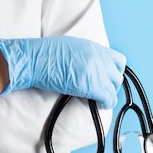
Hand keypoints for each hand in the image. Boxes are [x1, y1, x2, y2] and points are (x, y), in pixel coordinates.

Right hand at [0, 36, 125, 108]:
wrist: (33, 60)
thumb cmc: (45, 54)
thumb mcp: (72, 47)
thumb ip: (87, 56)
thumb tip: (90, 66)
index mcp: (95, 48)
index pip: (119, 61)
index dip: (114, 72)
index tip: (108, 78)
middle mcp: (99, 59)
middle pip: (117, 77)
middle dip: (111, 85)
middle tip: (101, 91)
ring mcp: (97, 72)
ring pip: (114, 89)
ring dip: (107, 95)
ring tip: (98, 99)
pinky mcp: (91, 86)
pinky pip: (108, 99)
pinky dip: (105, 104)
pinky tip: (98, 105)